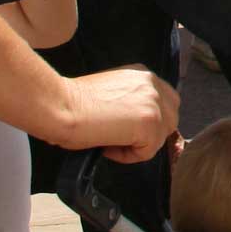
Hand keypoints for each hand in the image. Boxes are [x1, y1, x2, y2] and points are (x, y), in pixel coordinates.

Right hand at [50, 67, 179, 161]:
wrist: (60, 106)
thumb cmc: (73, 103)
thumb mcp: (111, 92)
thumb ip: (131, 100)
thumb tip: (137, 122)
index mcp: (143, 75)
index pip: (165, 103)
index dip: (148, 122)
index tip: (124, 129)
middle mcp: (153, 84)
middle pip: (170, 119)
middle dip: (148, 134)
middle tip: (118, 138)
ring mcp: (154, 103)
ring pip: (160, 137)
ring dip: (136, 146)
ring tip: (108, 141)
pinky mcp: (149, 123)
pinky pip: (147, 152)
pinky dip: (127, 156)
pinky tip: (107, 146)